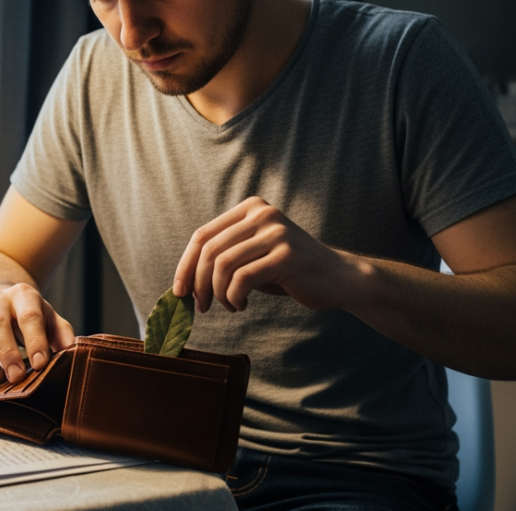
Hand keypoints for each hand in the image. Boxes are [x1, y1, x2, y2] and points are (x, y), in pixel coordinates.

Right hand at [0, 283, 75, 384]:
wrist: (3, 299)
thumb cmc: (30, 315)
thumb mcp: (50, 318)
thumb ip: (62, 333)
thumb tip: (71, 351)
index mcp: (23, 296)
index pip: (29, 316)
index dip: (35, 341)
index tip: (40, 364)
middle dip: (7, 352)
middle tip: (16, 377)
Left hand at [172, 196, 359, 312]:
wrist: (338, 278)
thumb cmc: (288, 271)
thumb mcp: (253, 256)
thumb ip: (223, 257)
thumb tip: (183, 282)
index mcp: (250, 208)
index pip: (202, 235)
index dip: (185, 265)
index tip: (178, 292)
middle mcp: (262, 214)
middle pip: (209, 250)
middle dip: (198, 283)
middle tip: (200, 307)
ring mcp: (275, 233)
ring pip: (223, 265)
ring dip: (218, 294)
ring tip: (229, 306)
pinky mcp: (286, 256)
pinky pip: (242, 279)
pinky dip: (234, 298)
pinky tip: (242, 305)